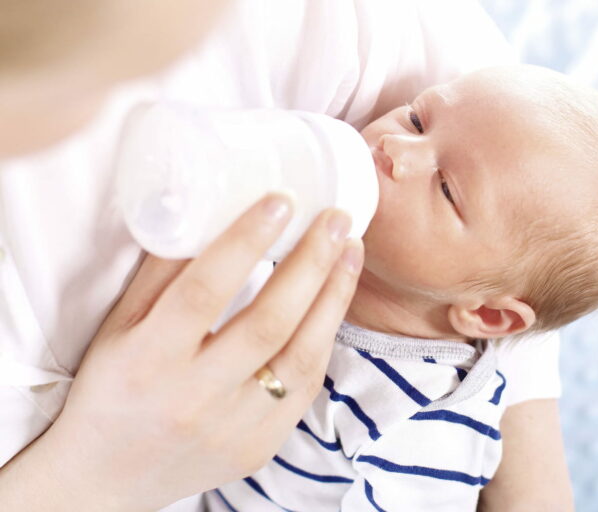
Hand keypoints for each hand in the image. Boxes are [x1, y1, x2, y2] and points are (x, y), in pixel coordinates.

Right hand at [10, 194, 363, 510]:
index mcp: (148, 360)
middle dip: (311, 264)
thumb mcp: (119, 328)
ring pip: (300, 358)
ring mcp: (232, 429)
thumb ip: (161, 273)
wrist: (107, 477)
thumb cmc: (111, 390)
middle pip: (268, 323)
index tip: (281, 201)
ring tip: (350, 253)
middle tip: (337, 219)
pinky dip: (323, 341)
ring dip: (333, 299)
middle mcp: (193, 398)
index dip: (245, 242)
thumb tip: (200, 209)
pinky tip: (333, 303)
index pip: (204, 291)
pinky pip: (304, 389)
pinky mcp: (259, 448)